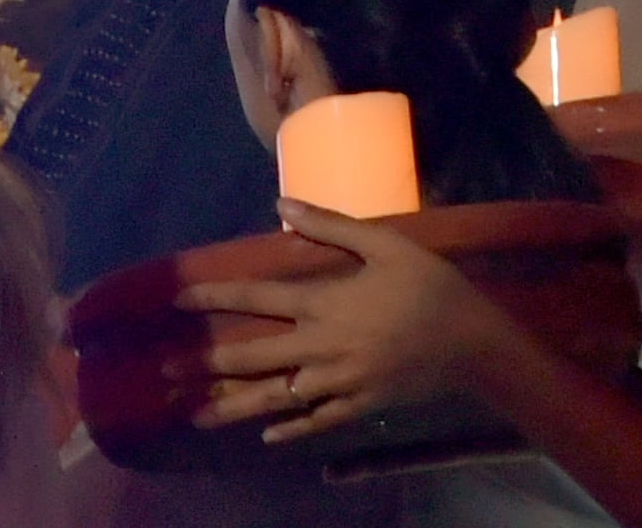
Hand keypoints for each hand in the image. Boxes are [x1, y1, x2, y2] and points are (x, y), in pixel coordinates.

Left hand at [174, 204, 518, 445]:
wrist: (477, 345)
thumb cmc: (431, 286)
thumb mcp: (385, 244)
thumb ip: (330, 226)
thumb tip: (281, 205)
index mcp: (324, 304)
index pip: (254, 299)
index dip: (211, 297)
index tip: (175, 299)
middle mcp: (323, 348)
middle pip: (253, 358)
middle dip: (205, 364)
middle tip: (164, 370)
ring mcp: (340, 383)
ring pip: (276, 399)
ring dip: (233, 407)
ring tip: (194, 414)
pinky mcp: (361, 405)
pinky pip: (318, 421)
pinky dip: (291, 429)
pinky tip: (265, 436)